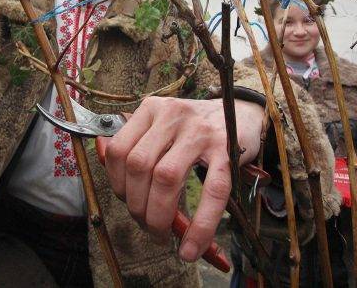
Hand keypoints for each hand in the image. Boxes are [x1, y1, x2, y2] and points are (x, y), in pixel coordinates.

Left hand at [103, 96, 263, 261]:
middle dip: (137, 206)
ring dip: (158, 215)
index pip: (118, 150)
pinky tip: (192, 246)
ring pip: (165, 177)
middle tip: (146, 225)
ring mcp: (200, 131)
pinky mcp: (226, 148)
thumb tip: (123, 193)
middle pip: (139, 165)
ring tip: (162, 233)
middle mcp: (173, 115)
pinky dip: (200, 225)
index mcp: (152, 109)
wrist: (241, 113)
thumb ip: (142, 148)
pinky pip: (212, 191)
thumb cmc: (196, 128)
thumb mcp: (164, 126)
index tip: (126, 201)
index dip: (116, 183)